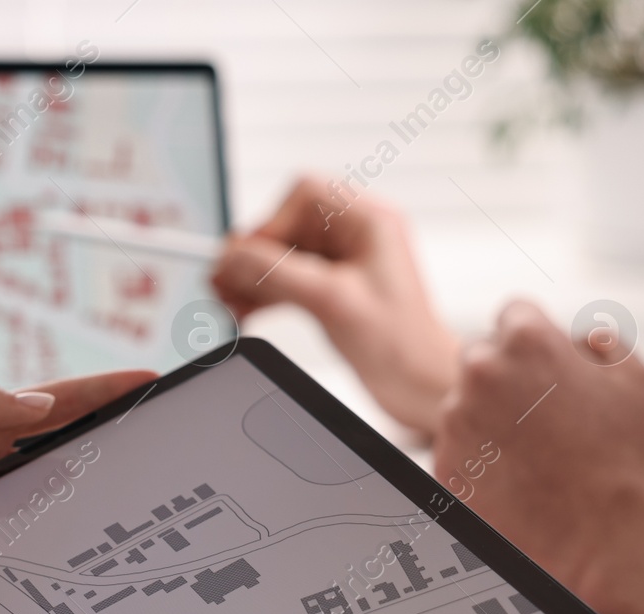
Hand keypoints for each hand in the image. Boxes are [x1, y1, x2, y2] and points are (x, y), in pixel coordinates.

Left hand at [0, 372, 156, 602]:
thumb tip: (39, 404)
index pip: (53, 405)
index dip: (100, 393)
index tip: (147, 382)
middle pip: (65, 451)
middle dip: (112, 441)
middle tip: (159, 440)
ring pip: (55, 501)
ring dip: (92, 497)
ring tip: (139, 492)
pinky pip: (29, 546)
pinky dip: (58, 546)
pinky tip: (86, 553)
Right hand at [212, 176, 459, 435]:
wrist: (421, 386)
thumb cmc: (399, 345)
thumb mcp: (330, 301)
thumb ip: (277, 273)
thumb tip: (232, 255)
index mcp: (369, 222)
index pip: (303, 198)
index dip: (268, 226)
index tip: (245, 260)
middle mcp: (357, 234)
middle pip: (287, 226)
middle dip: (253, 256)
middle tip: (222, 283)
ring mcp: (345, 262)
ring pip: (283, 254)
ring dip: (252, 277)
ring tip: (228, 302)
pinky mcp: (335, 289)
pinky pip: (289, 278)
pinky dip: (264, 293)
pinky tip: (246, 310)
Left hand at [435, 301, 643, 613]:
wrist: (613, 537)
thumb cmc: (632, 459)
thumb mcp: (637, 378)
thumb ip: (600, 343)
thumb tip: (577, 339)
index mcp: (527, 341)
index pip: (514, 315)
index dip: (534, 338)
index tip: (544, 364)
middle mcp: (482, 373)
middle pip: (480, 357)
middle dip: (505, 376)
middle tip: (540, 415)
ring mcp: (456, 421)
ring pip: (464, 406)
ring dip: (490, 421)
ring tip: (536, 457)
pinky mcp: (444, 465)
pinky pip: (456, 452)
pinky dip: (478, 461)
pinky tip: (516, 481)